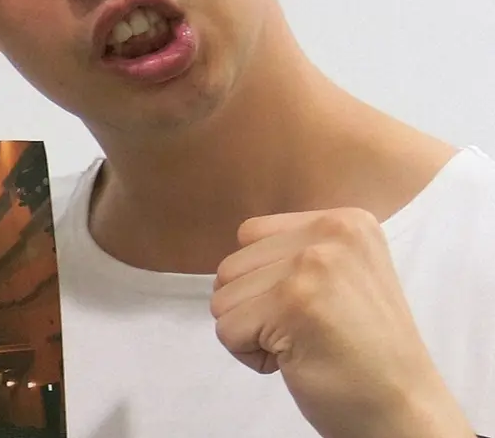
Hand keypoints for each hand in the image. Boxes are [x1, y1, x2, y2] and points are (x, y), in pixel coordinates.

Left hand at [211, 207, 473, 437]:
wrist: (407, 410)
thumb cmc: (367, 353)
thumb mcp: (346, 273)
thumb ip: (300, 251)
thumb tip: (235, 262)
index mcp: (346, 221)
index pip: (252, 234)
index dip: (264, 279)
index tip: (309, 307)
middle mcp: (330, 231)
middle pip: (233, 264)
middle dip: (254, 306)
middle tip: (304, 331)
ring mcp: (312, 265)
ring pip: (224, 294)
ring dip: (250, 330)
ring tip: (300, 343)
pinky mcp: (292, 303)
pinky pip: (226, 328)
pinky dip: (249, 355)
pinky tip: (294, 361)